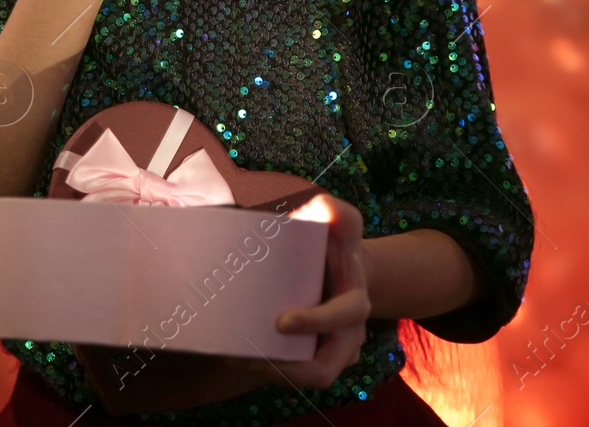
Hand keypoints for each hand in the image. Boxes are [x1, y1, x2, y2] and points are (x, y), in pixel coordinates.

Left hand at [214, 194, 371, 392]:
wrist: (338, 267)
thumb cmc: (334, 244)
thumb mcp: (340, 224)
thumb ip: (337, 214)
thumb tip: (327, 209)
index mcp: (355, 304)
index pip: (341, 320)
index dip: (314, 323)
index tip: (280, 321)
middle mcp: (348, 337)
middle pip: (323, 370)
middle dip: (286, 368)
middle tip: (248, 355)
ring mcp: (330, 353)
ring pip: (303, 378)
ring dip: (268, 373)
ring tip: (233, 357)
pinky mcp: (310, 359)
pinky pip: (290, 375)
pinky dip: (264, 369)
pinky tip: (234, 355)